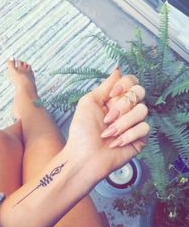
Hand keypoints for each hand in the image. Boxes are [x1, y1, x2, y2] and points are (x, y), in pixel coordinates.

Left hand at [65, 69, 149, 183]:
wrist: (84, 157)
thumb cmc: (82, 132)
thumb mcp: (88, 102)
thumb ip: (105, 86)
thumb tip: (118, 69)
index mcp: (114, 100)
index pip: (131, 82)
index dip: (125, 85)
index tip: (111, 95)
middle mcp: (126, 110)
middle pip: (140, 92)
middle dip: (122, 105)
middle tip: (107, 119)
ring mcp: (134, 124)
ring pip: (143, 110)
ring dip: (122, 123)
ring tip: (108, 134)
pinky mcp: (140, 139)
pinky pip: (144, 128)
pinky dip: (128, 135)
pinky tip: (116, 143)